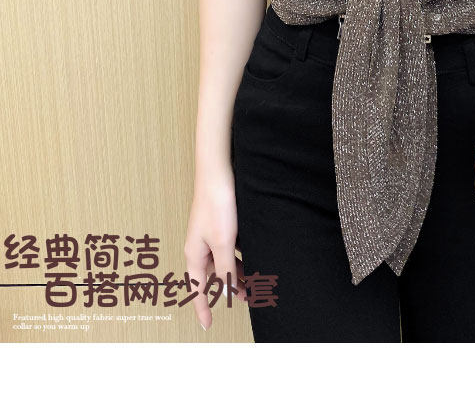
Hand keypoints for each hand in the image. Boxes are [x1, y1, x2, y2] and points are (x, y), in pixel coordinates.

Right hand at [183, 162, 246, 331]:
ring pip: (224, 260)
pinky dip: (240, 255)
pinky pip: (229, 247)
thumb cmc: (216, 204)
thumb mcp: (223, 242)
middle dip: (229, 288)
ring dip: (238, 271)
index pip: (198, 288)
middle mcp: (200, 245)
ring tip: (255, 280)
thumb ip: (225, 268)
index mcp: (194, 253)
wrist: (218, 172)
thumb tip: (226, 292)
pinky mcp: (220, 223)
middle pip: (213, 274)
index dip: (202, 307)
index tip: (207, 325)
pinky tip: (253, 256)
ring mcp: (210, 234)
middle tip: (249, 298)